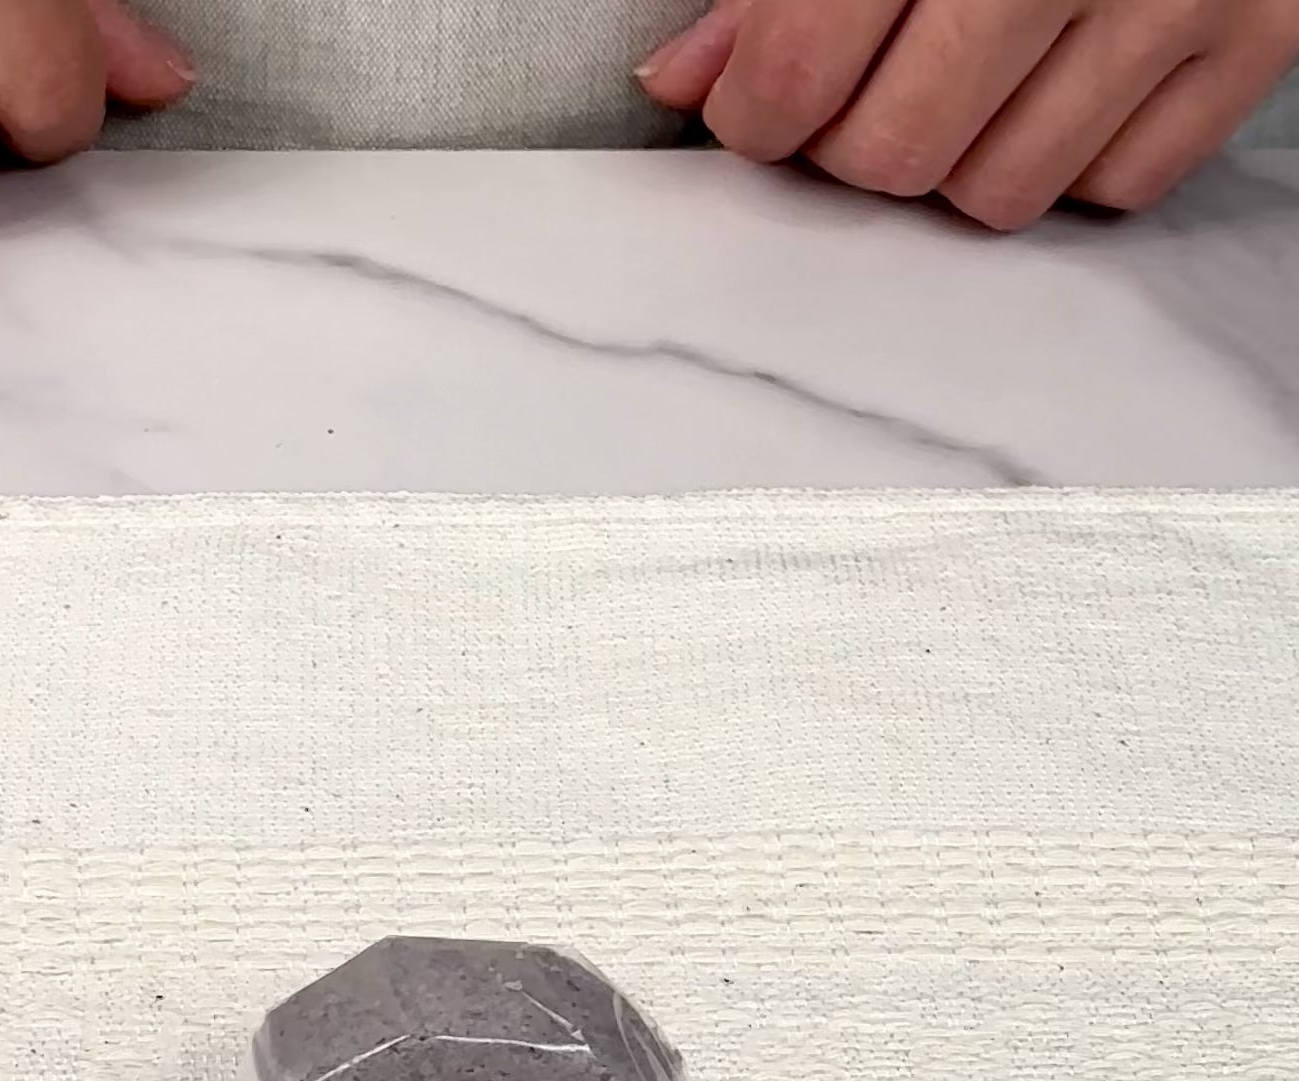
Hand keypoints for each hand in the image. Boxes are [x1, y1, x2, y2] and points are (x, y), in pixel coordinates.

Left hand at [639, 0, 1298, 227]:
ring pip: (999, 193)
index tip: (757, 103)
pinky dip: (1072, 155)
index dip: (758, 111)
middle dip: (855, 141)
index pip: (799, 73)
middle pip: (895, 155)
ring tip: (973, 70)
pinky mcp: (1260, 41)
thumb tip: (685, 80)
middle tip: (868, 86)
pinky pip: (1113, 188)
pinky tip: (1065, 71)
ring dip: (961, 156)